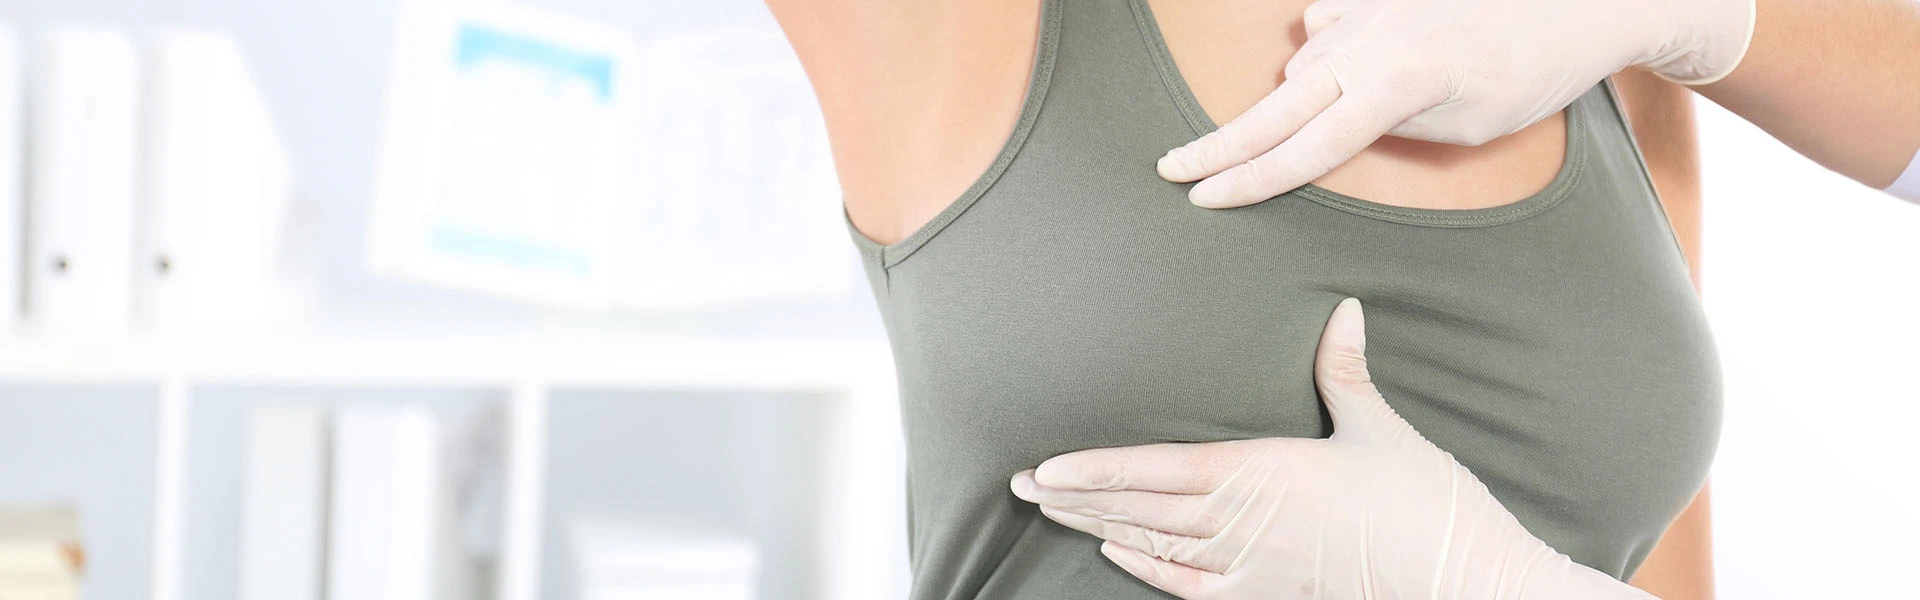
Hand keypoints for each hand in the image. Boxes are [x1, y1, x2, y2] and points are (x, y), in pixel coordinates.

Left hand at [1010, 298, 1653, 598]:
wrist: (1462, 580)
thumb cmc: (1423, 505)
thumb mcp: (1381, 429)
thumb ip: (1345, 371)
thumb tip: (1341, 309)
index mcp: (1260, 473)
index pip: (1154, 471)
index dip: (1093, 472)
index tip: (1045, 467)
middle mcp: (1241, 523)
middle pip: (1138, 510)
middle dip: (1076, 497)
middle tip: (1022, 484)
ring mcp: (1249, 567)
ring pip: (1153, 546)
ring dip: (1097, 529)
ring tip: (1050, 512)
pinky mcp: (1265, 596)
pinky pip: (1189, 587)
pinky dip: (1146, 570)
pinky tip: (1115, 554)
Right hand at [1158, 0, 1755, 208]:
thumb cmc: (1535, 72)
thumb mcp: (1467, 127)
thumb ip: (1391, 128)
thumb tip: (1339, 123)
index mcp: (1392, 86)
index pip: (1302, 150)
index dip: (1248, 181)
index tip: (1203, 200)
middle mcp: (1367, 42)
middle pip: (1274, 107)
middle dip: (1219, 145)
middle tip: (1170, 169)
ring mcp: (1368, 9)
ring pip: (1302, 67)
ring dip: (1295, 102)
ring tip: (1295, 131)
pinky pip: (1326, 25)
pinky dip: (1326, 49)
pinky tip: (1343, 59)